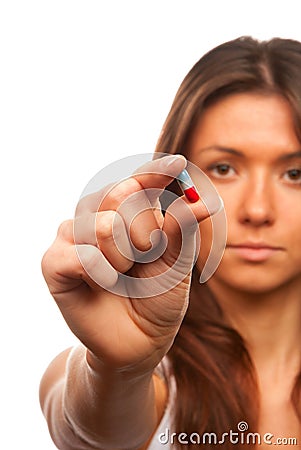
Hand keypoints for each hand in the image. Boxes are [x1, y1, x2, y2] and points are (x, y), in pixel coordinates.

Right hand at [42, 155, 212, 374]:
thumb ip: (181, 231)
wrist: (138, 342)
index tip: (179, 164)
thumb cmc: (158, 298)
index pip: (137, 181)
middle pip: (122, 196)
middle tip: (143, 259)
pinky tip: (103, 285)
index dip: (156, 171)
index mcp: (125, 212)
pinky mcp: (54, 263)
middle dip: (145, 233)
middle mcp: (96, 217)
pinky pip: (82, 254)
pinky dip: (101, 273)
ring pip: (103, 225)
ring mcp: (72, 237)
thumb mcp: (177, 264)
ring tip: (121, 277)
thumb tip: (202, 201)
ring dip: (124, 258)